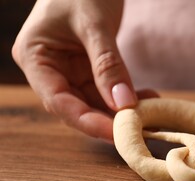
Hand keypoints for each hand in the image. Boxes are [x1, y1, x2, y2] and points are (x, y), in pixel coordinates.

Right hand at [12, 0, 136, 141]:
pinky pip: (106, 90)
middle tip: (136, 128)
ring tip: (150, 114)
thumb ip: (108, 65)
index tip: (115, 132)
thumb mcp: (94, 25)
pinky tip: (148, 98)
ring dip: (120, 111)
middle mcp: (49, 69)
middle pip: (76, 106)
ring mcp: (69, 70)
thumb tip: (124, 104)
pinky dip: (126, 96)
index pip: (57, 100)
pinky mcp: (87, 69)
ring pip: (94, 102)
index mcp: (35, 57)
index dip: (86, 121)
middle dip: (106, 119)